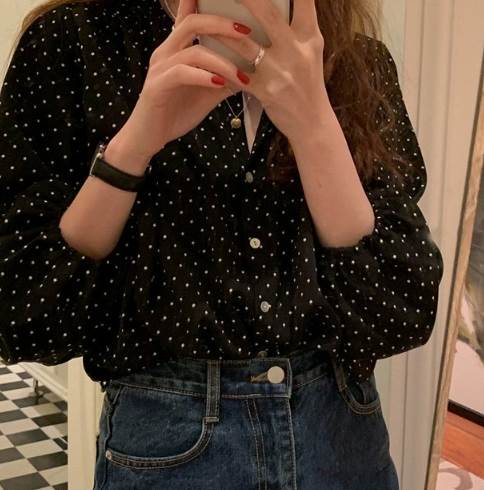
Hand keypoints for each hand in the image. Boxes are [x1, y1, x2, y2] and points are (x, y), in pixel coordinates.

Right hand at [112, 0, 254, 161]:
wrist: (148, 137)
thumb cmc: (175, 113)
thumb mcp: (206, 94)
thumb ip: (224, 80)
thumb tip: (249, 73)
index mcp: (176, 50)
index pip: (189, 17)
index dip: (203, 3)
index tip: (233, 4)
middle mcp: (166, 52)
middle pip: (193, 23)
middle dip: (222, 24)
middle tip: (247, 32)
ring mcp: (160, 68)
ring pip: (193, 52)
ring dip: (222, 63)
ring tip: (242, 76)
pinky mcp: (157, 86)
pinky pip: (182, 73)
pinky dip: (204, 77)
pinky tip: (219, 83)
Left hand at [208, 0, 331, 141]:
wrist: (312, 124)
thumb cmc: (309, 86)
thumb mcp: (311, 53)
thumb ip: (298, 28)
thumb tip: (279, 6)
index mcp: (310, 37)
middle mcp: (297, 49)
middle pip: (267, 12)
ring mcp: (280, 70)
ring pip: (244, 41)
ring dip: (221, 27)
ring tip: (203, 15)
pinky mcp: (265, 90)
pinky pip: (236, 71)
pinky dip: (221, 62)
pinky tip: (207, 52)